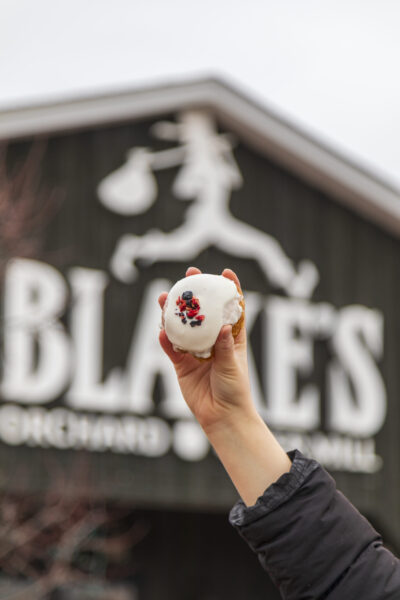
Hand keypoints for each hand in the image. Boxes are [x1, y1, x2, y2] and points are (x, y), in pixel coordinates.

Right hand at [158, 266, 255, 432]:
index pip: (232, 310)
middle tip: (189, 275)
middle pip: (202, 312)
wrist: (221, 416)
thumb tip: (223, 327)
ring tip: (165, 298)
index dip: (230, 290)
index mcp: (230, 338)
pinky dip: (165, 340)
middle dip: (194, 293)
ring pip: (182, 327)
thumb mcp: (233, 367)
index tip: (226, 272)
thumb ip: (225, 348)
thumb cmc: (235, 390)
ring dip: (173, 312)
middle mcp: (211, 341)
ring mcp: (195, 351)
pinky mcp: (181, 365)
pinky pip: (171, 349)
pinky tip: (161, 331)